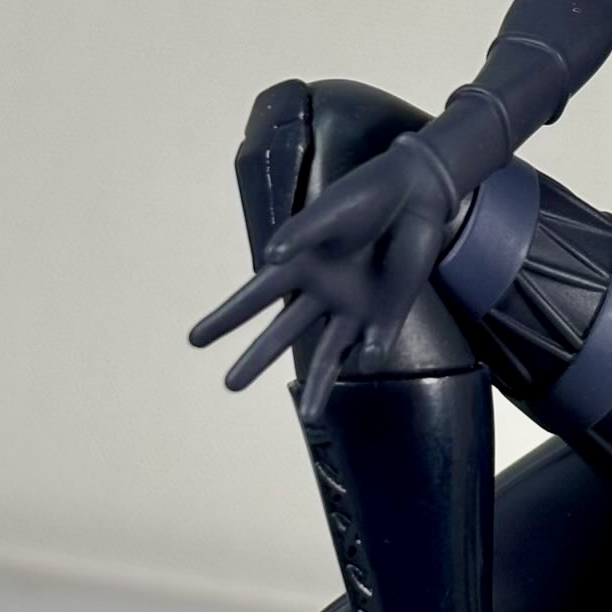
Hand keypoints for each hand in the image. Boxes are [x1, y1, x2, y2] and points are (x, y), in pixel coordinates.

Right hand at [189, 138, 453, 418]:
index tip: (195, 340)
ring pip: (329, 356)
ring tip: (309, 417)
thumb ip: (300, 234)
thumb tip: (269, 258)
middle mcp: (321, 293)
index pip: (255, 297)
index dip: (226, 318)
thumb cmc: (365, 197)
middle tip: (230, 384)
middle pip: (283, 333)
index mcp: (298, 265)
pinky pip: (375, 344)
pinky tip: (368, 355)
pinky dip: (372, 352)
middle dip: (256, 358)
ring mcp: (355, 307)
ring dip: (320, 386)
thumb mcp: (329, 211)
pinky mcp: (388, 313)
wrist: (417, 194)